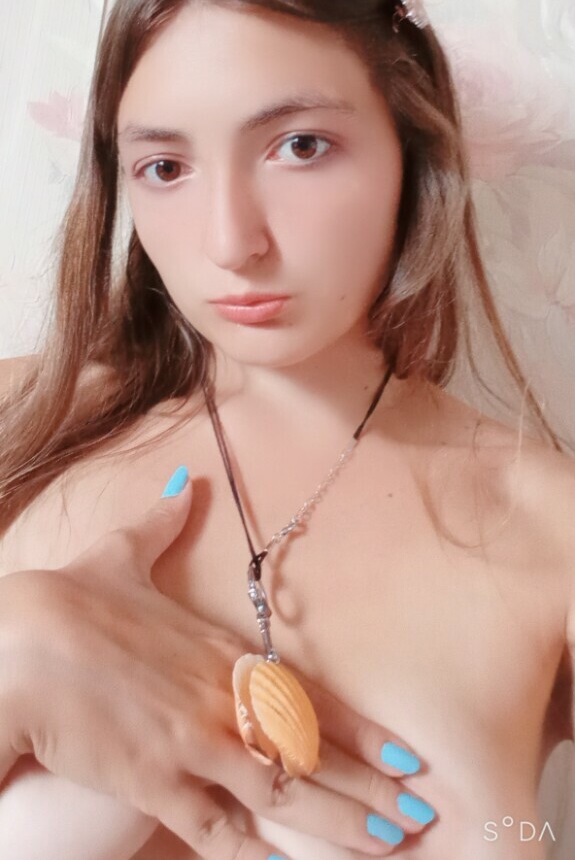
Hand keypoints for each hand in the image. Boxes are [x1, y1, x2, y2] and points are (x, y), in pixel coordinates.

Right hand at [0, 478, 435, 857]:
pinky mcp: (154, 784)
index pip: (310, 695)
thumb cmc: (70, 598)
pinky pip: (216, 830)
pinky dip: (254, 852)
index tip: (407, 756)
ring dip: (336, 826)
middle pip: (310, 751)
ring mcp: (192, 744)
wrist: (20, 644)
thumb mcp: (124, 552)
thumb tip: (186, 486)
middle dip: (368, 789)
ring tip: (384, 846)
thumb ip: (164, 525)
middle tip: (420, 817)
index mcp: (221, 650)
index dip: (363, 731)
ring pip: (280, 796)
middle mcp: (221, 699)